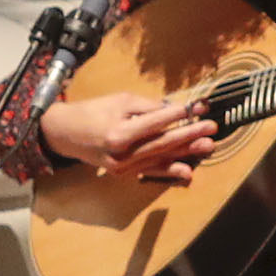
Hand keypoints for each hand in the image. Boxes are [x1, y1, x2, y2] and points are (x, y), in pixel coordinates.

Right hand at [45, 91, 216, 182]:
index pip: (155, 123)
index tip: (198, 107)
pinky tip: (188, 172)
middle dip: (189, 135)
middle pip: (162, 143)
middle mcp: (121, 155)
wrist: (64, 134)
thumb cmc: (92, 112)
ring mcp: (123, 168)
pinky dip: (170, 171)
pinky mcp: (124, 174)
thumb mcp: (119, 101)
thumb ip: (147, 107)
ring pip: (160, 159)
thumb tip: (175, 110)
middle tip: (211, 128)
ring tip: (208, 145)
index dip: (178, 115)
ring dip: (186, 153)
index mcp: (118, 133)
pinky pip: (151, 171)